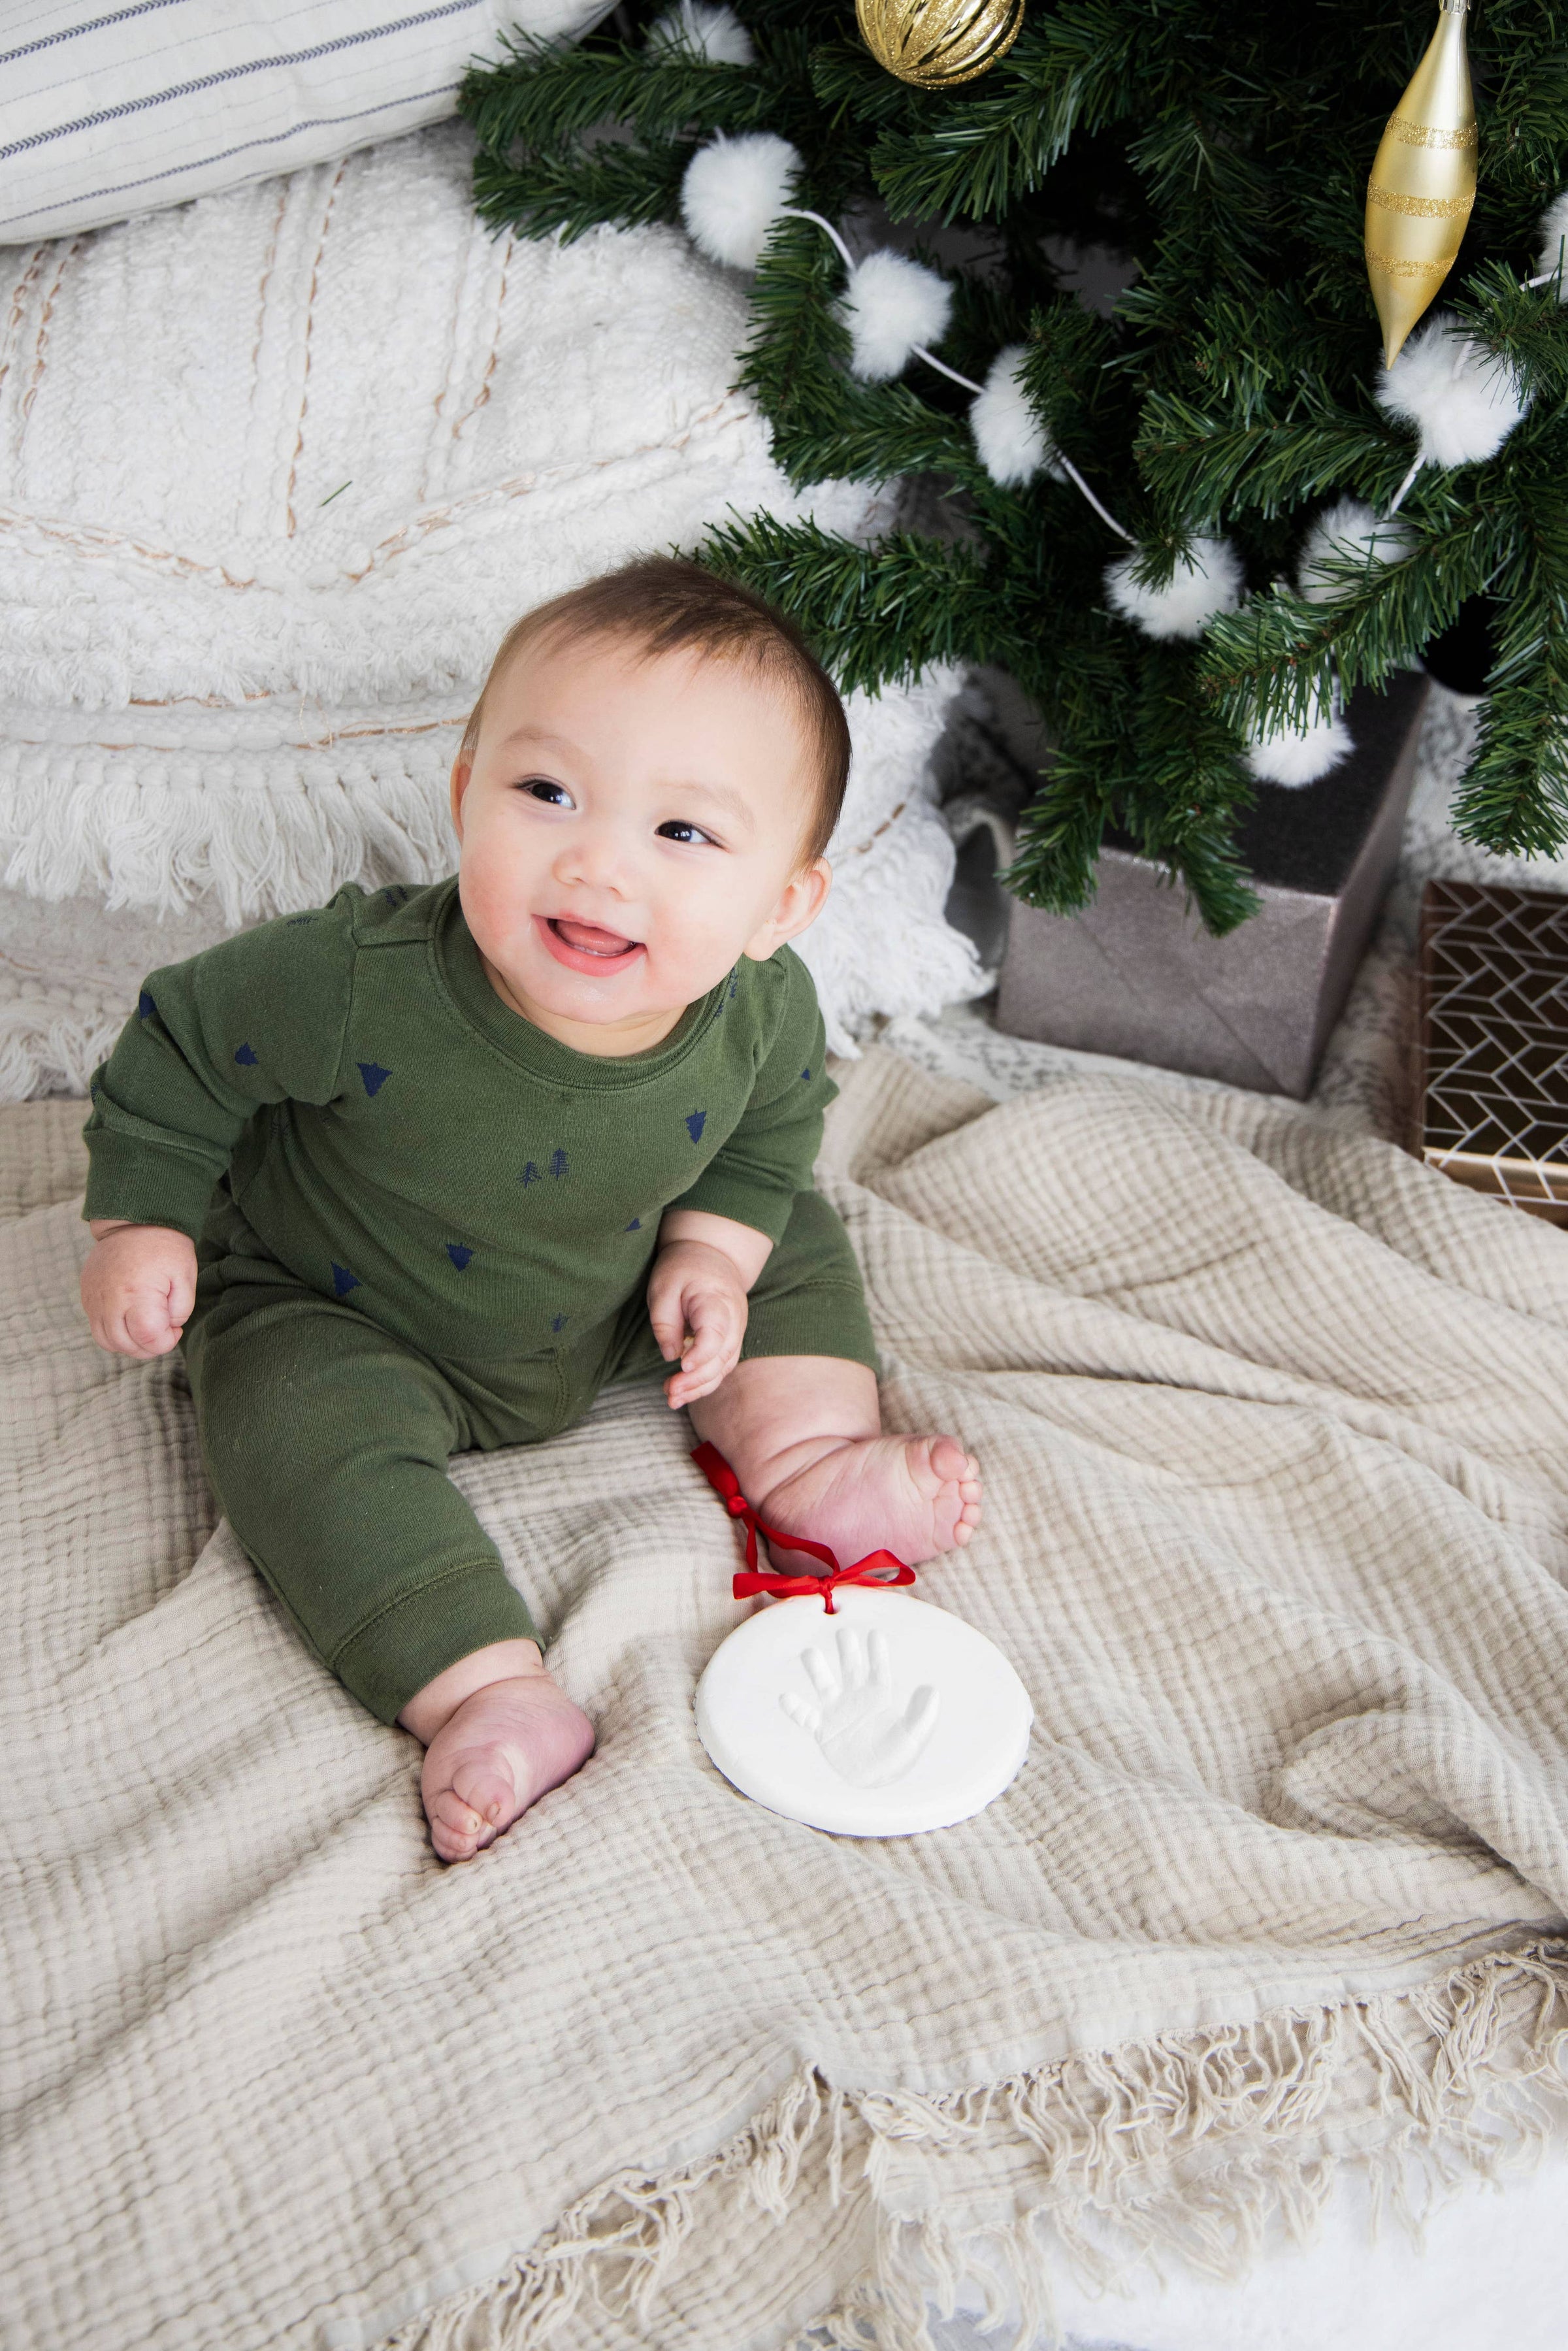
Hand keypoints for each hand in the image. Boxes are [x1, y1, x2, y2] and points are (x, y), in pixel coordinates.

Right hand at [81, 1221, 197, 1358]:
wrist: (133, 1221)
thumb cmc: (164, 1248)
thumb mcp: (185, 1276)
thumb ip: (180, 1310)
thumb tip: (169, 1328)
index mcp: (137, 1293)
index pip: (148, 1338)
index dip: (166, 1342)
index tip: (175, 1329)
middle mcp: (110, 1300)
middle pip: (126, 1345)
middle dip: (149, 1347)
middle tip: (163, 1332)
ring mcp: (95, 1299)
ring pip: (108, 1341)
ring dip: (129, 1344)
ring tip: (146, 1329)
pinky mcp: (87, 1296)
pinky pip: (97, 1327)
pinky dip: (114, 1333)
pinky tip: (131, 1319)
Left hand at [647, 1238, 748, 1409]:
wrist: (711, 1254)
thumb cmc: (684, 1269)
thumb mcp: (663, 1287)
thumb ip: (665, 1322)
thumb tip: (671, 1356)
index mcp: (717, 1300)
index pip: (716, 1333)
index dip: (702, 1354)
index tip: (682, 1367)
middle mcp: (734, 1319)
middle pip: (722, 1357)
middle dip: (696, 1380)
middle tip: (669, 1392)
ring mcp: (736, 1331)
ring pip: (724, 1366)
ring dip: (700, 1387)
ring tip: (672, 1399)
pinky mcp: (730, 1340)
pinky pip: (722, 1366)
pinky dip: (705, 1381)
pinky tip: (684, 1392)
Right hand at [780, 1624, 939, 1788]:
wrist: (875, 1778)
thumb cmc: (898, 1755)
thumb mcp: (914, 1736)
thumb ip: (923, 1715)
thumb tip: (931, 1689)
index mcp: (879, 1695)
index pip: (878, 1668)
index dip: (877, 1652)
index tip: (875, 1635)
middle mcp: (856, 1697)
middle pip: (850, 1667)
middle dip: (847, 1650)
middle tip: (844, 1633)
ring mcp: (837, 1711)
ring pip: (824, 1684)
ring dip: (817, 1669)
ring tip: (809, 1653)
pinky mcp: (823, 1730)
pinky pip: (806, 1716)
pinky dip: (795, 1709)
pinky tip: (786, 1697)